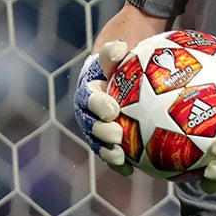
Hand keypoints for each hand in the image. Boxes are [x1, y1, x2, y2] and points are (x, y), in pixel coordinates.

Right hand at [73, 39, 132, 174]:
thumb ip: (115, 51)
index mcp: (88, 88)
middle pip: (89, 122)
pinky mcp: (104, 139)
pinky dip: (117, 163)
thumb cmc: (123, 60)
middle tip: (117, 134)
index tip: (113, 110)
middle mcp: (87, 109)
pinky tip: (129, 170)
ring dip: (105, 150)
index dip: (98, 105)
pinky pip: (109, 153)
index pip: (89, 96)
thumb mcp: (118, 52)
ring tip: (119, 156)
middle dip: (101, 130)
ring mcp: (94, 125)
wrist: (122, 70)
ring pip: (96, 140)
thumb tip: (121, 45)